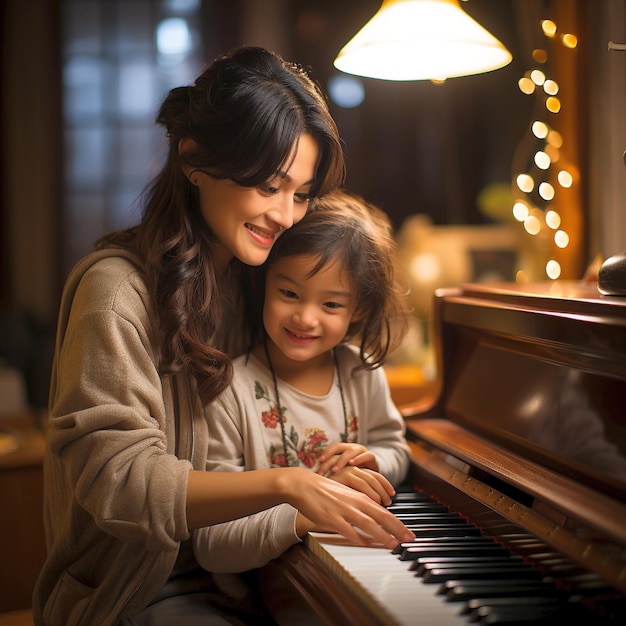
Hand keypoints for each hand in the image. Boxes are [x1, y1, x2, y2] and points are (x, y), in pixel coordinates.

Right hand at [281, 468, 414, 549]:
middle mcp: (354, 502)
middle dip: (396, 529)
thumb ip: (360, 506)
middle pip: (380, 516)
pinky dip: (357, 537)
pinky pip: (346, 529)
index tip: (408, 534)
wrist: (304, 485)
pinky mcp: (330, 517)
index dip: (397, 524)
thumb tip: (375, 518)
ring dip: (381, 534)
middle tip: (409, 539)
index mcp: (359, 497)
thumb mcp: (347, 495)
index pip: (383, 512)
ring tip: (393, 544)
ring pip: (367, 523)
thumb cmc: (325, 491)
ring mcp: (343, 510)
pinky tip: (365, 543)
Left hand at [316, 443, 378, 475]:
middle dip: (330, 458)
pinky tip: (352, 464)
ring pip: (350, 451)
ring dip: (342, 460)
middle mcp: (351, 448)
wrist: (374, 476)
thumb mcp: (343, 472)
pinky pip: (366, 455)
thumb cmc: (355, 474)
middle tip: (322, 470)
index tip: (318, 462)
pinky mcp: (371, 457)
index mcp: (343, 449)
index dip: (326, 453)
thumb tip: (315, 478)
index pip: (332, 448)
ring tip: (335, 469)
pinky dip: (359, 458)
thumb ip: (333, 472)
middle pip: (339, 448)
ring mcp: (361, 451)